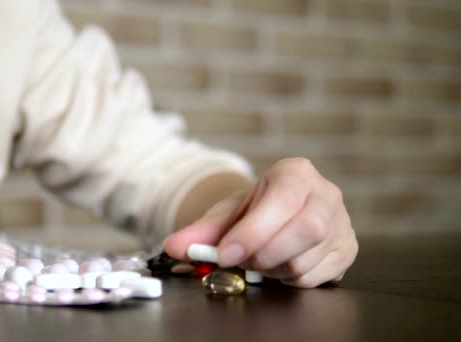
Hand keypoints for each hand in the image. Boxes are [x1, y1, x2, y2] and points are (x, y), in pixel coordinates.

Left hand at [165, 157, 357, 287]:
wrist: (280, 213)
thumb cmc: (256, 210)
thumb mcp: (227, 214)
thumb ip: (200, 231)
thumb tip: (174, 247)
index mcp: (296, 173)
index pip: (281, 200)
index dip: (253, 232)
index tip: (225, 254)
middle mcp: (326, 194)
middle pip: (305, 230)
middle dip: (264, 254)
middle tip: (242, 260)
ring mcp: (342, 223)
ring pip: (307, 259)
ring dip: (273, 270)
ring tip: (261, 258)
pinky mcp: (348, 250)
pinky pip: (316, 278)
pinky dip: (290, 280)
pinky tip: (280, 265)